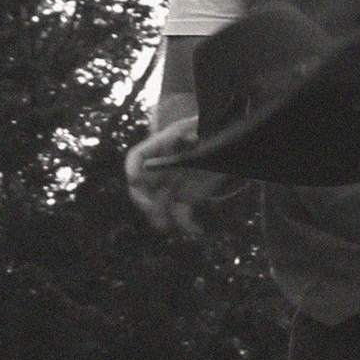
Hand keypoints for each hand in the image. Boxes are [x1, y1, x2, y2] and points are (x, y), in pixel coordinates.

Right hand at [125, 122, 224, 239]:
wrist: (227, 145)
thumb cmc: (211, 132)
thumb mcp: (203, 130)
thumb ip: (194, 136)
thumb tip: (191, 140)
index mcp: (162, 146)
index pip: (138, 156)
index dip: (132, 167)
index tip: (133, 179)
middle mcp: (162, 168)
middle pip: (141, 186)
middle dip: (142, 199)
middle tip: (149, 207)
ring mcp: (172, 184)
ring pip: (158, 204)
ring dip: (159, 217)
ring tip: (165, 226)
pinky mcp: (186, 197)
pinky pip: (181, 213)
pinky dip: (187, 224)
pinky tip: (197, 230)